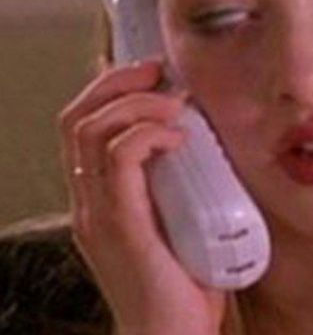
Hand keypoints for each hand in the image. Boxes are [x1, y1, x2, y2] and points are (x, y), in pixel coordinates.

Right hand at [56, 58, 225, 334]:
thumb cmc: (182, 276)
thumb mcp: (177, 214)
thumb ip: (176, 179)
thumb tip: (200, 134)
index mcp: (98, 195)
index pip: (79, 125)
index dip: (107, 87)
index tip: (149, 70)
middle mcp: (87, 200)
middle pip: (76, 119)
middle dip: (117, 83)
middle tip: (158, 72)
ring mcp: (98, 213)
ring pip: (93, 133)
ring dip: (137, 105)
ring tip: (175, 104)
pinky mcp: (120, 226)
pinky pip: (119, 162)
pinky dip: (147, 135)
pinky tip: (178, 137)